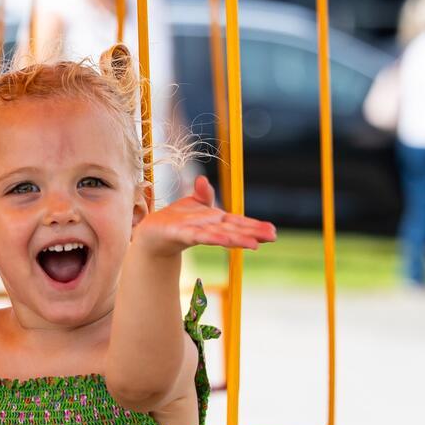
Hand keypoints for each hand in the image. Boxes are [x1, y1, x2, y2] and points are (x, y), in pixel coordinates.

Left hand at [133, 175, 275, 256]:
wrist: (151, 232)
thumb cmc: (175, 220)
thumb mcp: (191, 205)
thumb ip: (202, 196)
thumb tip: (203, 180)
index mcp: (215, 221)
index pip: (238, 223)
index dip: (254, 226)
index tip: (272, 232)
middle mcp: (210, 228)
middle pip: (233, 230)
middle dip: (252, 233)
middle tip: (272, 237)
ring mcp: (197, 232)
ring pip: (220, 235)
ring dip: (237, 239)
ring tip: (254, 243)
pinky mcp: (182, 234)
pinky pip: (200, 235)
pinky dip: (213, 238)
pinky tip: (225, 241)